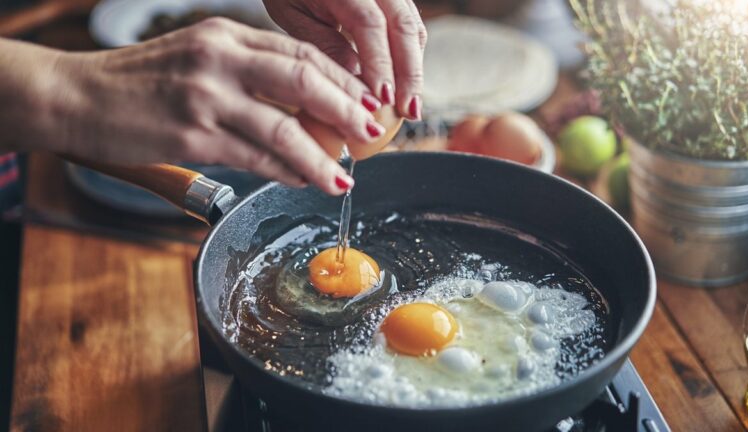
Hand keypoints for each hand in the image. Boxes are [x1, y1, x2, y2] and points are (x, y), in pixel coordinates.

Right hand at [16, 19, 390, 194]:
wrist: (76, 97)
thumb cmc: (140, 82)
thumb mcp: (197, 58)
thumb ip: (246, 72)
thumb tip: (301, 106)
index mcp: (225, 35)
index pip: (300, 52)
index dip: (342, 79)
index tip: (365, 101)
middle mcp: (219, 59)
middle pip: (304, 80)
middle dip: (348, 110)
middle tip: (373, 132)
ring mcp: (205, 97)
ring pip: (284, 127)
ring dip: (322, 157)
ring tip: (344, 176)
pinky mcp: (192, 136)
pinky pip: (255, 157)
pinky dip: (286, 171)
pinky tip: (304, 180)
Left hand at [264, 0, 426, 119]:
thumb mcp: (295, 15)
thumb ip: (325, 45)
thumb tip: (357, 84)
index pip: (369, 24)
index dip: (379, 64)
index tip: (382, 99)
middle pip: (403, 26)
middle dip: (409, 73)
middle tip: (407, 111)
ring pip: (414, 28)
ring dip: (414, 69)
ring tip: (410, 106)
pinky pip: (412, 27)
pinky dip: (411, 59)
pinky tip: (404, 87)